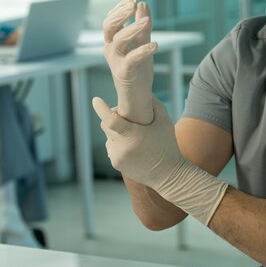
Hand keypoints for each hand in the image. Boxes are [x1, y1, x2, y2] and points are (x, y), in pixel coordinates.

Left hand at [92, 96, 227, 225]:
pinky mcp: (116, 163)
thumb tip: (144, 91)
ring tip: (133, 134)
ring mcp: (117, 157)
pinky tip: (132, 145)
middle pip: (106, 126)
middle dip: (111, 117)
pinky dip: (118, 143)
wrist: (169, 175)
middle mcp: (122, 147)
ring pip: (108, 136)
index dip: (102, 109)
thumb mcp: (165, 122)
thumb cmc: (168, 146)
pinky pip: (111, 147)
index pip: (111, 120)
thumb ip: (154, 104)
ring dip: (116, 132)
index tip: (96, 99)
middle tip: (123, 115)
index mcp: (133, 135)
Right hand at [102, 0, 156, 124]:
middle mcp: (110, 49)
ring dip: (133, 28)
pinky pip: (131, 59)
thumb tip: (142, 3)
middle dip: (121, 13)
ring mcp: (116, 61)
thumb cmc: (138, 69)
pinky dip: (142, 51)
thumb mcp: (142, 42)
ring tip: (147, 21)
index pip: (111, 19)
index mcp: (113, 41)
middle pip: (109, 26)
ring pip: (118, 40)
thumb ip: (142, 25)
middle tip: (133, 4)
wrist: (137, 95)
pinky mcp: (124, 73)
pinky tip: (155, 45)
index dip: (121, 8)